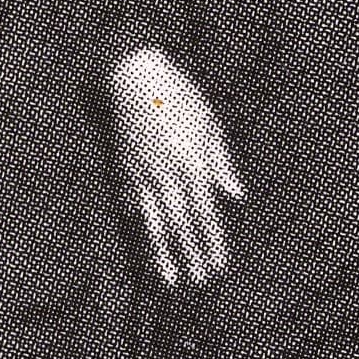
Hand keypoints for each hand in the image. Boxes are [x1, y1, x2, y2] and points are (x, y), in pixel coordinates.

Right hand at [108, 48, 239, 289]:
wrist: (131, 76)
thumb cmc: (177, 96)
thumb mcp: (209, 125)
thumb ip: (222, 164)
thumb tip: (237, 196)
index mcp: (192, 163)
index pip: (206, 214)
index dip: (212, 242)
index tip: (219, 266)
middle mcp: (166, 174)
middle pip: (180, 226)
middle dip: (191, 256)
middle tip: (199, 282)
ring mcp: (141, 174)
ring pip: (153, 223)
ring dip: (163, 254)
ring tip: (170, 279)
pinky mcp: (122, 170)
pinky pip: (131, 207)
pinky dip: (139, 229)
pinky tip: (145, 246)